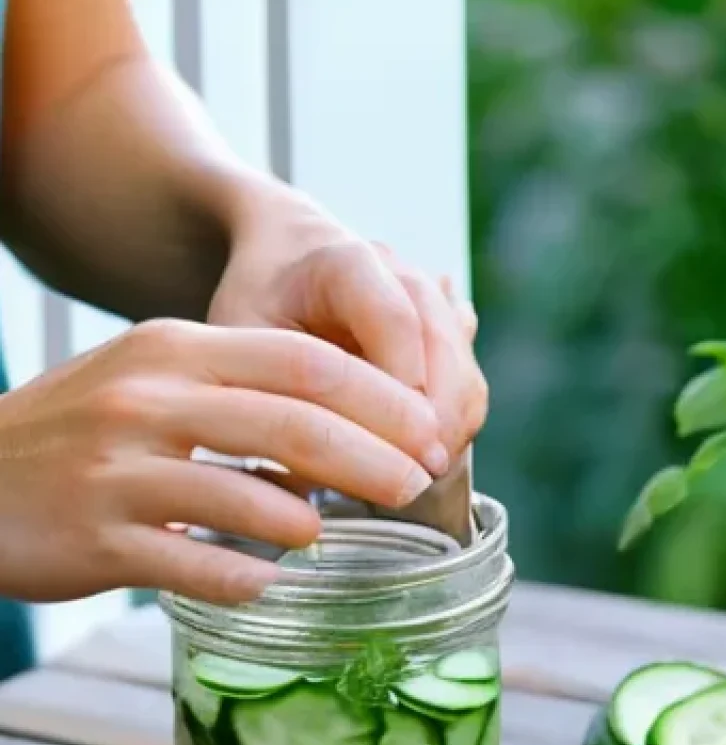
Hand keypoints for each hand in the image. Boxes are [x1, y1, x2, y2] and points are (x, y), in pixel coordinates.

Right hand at [0, 319, 447, 603]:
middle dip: (373, 458)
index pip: (304, 362)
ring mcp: (117, 470)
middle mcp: (148, 400)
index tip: (429, 433)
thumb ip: (239, 395)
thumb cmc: (82, 433)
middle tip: (418, 485)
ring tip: (327, 532)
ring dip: (304, 520)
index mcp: (175, 352)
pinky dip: (239, 575)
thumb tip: (336, 446)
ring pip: (244, 495)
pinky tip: (267, 582)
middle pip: (292, 425)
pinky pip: (188, 562)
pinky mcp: (93, 539)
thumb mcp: (152, 382)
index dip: (380, 399)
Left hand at [208, 181, 486, 457]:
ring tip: (407, 479)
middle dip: (429, 427)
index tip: (385, 450)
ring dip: (446, 437)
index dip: (397, 389)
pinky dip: (452, 434)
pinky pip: (469, 393)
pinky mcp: (452, 340)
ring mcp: (438, 308)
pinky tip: (415, 462)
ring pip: (466, 381)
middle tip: (402, 483)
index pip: (394, 322)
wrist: (290, 261)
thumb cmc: (260, 300)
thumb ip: (267, 390)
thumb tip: (306, 473)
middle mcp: (406, 278)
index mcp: (349, 264)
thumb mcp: (238, 336)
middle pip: (445, 356)